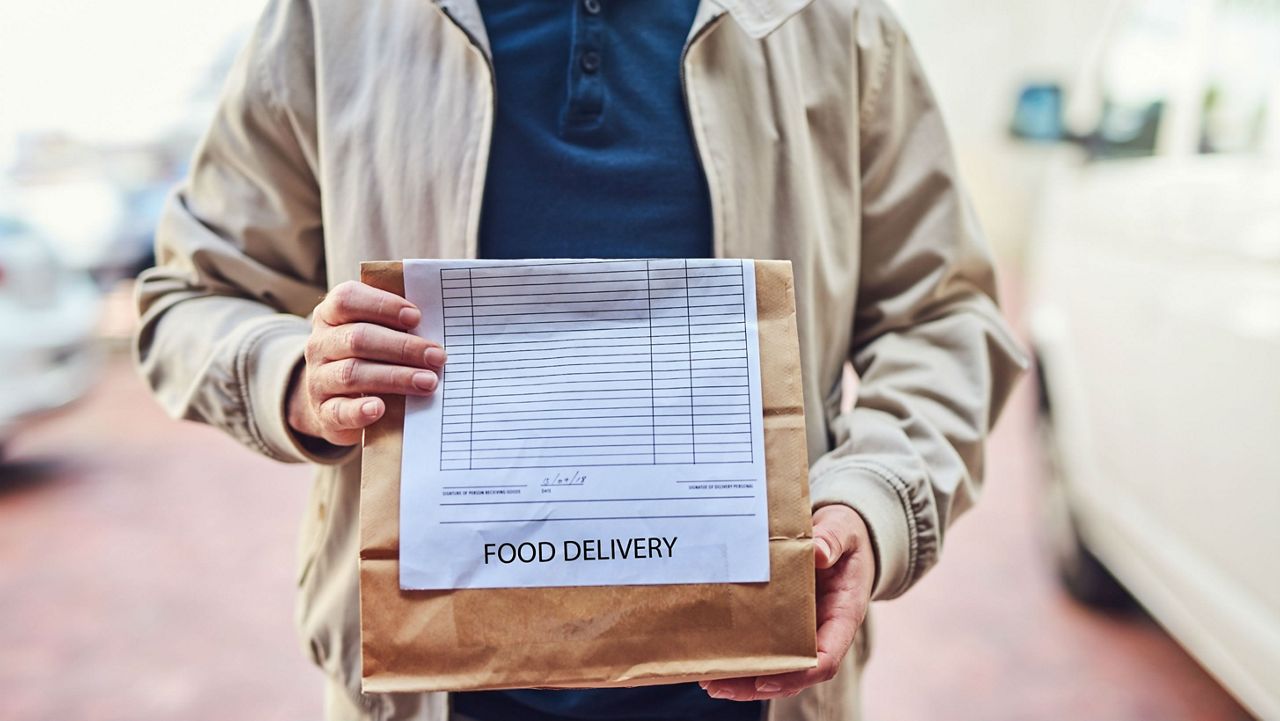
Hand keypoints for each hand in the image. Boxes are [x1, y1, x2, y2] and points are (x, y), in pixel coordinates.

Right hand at [287, 280, 445, 446]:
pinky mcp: (324, 412)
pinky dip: (360, 410)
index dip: (383, 306)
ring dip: (395, 377)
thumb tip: (438, 323)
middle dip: (402, 347)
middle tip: (437, 356)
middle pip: (358, 338)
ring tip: (428, 382)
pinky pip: (339, 411)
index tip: (416, 317)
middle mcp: (320, 344)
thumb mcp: (375, 334)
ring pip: (353, 373)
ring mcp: (318, 379)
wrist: (337, 402)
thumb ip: (397, 325)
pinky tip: (381, 407)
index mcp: (330, 315)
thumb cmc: (368, 357)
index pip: (347, 300)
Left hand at [700, 505, 875, 700]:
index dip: (798, 673)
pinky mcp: (784, 622)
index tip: (766, 680)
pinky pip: (766, 647)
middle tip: (719, 685)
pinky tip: (715, 661)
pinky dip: (743, 658)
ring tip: (710, 682)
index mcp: (843, 615)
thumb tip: (819, 553)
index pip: (826, 657)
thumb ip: (834, 540)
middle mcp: (822, 630)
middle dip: (758, 684)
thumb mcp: (844, 529)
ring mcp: (802, 629)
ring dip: (745, 679)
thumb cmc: (845, 535)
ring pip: (778, 667)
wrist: (840, 534)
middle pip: (794, 672)